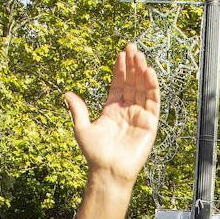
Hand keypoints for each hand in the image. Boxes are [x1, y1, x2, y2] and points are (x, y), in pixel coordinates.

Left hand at [64, 44, 158, 185]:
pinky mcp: (150, 124)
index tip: (121, 54)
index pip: (119, 84)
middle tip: (132, 48)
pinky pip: (153, 102)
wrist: (108, 171)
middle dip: (132, 66)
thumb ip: (78, 110)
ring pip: (143, 89)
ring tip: (140, 56)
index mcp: (112, 110)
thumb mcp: (81, 128)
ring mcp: (139, 116)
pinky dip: (152, 87)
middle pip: (132, 83)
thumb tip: (66, 93)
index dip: (120, 69)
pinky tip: (149, 73)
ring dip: (142, 72)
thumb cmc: (95, 154)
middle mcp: (127, 111)